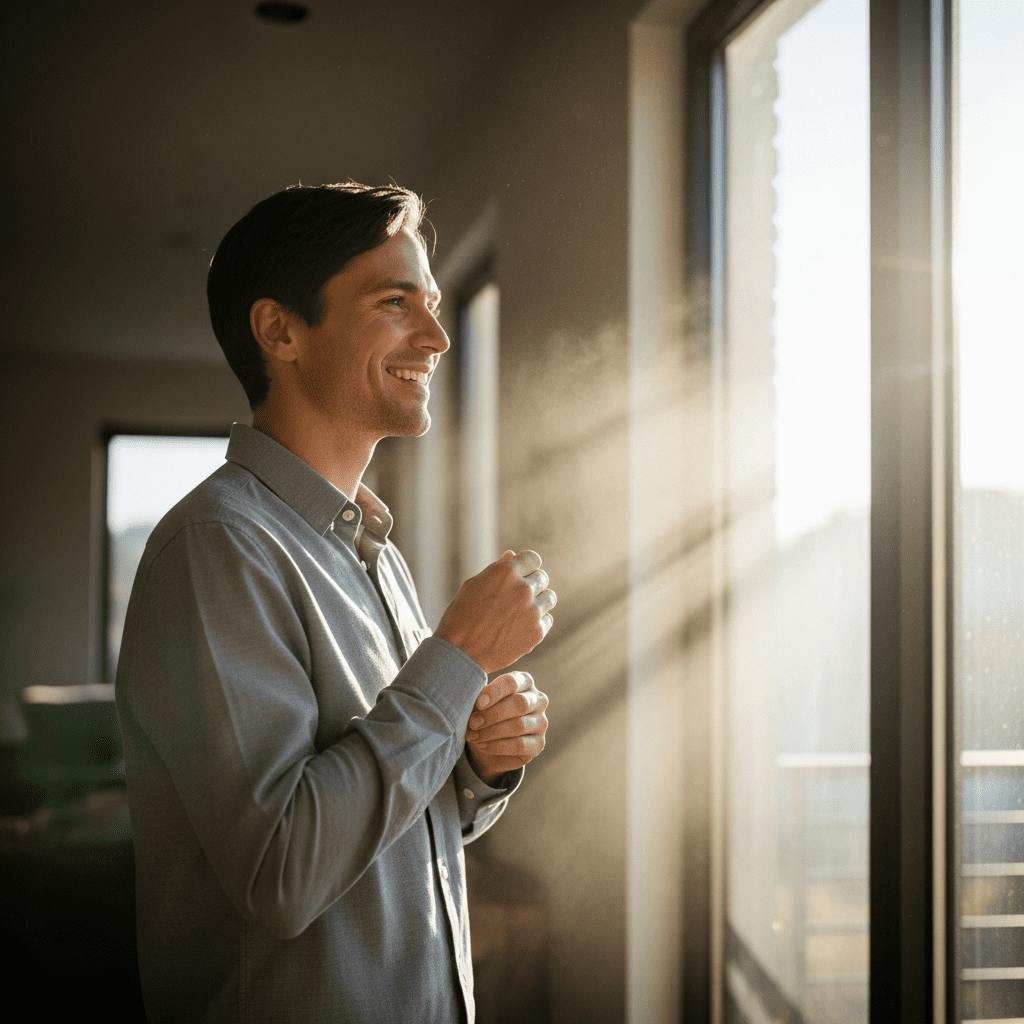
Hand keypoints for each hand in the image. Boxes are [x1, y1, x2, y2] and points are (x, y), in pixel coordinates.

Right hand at [433, 550, 555, 674]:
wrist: (460, 653)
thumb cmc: (461, 616)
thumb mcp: (474, 585)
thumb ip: (497, 569)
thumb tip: (512, 555)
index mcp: (506, 572)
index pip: (533, 559)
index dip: (527, 565)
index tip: (523, 573)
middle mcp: (523, 588)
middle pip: (542, 577)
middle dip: (532, 584)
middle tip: (516, 597)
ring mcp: (532, 611)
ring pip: (549, 598)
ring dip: (538, 602)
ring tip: (520, 612)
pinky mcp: (537, 632)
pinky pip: (548, 620)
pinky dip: (537, 622)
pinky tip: (520, 627)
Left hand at [465, 671, 548, 782]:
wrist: (490, 743)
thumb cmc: (485, 713)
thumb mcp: (480, 701)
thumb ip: (480, 696)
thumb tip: (477, 703)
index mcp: (524, 681)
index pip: (512, 682)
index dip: (495, 692)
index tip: (478, 703)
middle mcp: (537, 699)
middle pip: (519, 703)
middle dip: (493, 714)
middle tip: (472, 723)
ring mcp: (541, 722)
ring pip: (519, 725)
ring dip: (492, 732)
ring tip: (473, 736)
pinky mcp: (539, 743)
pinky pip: (520, 745)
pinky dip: (497, 746)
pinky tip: (482, 745)